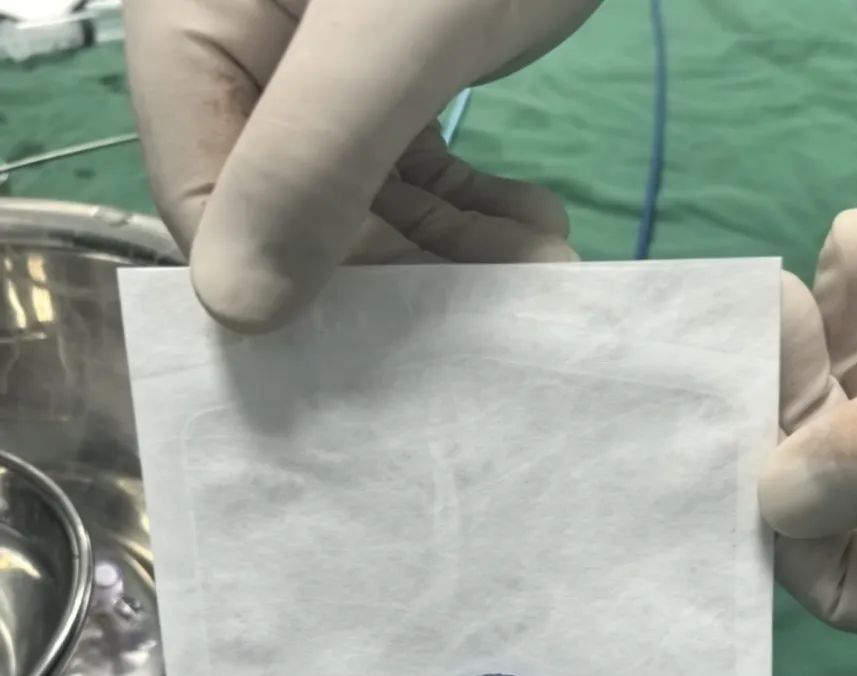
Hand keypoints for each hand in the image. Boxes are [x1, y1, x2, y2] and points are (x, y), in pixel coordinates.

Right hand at [123, 0, 601, 331]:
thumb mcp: (396, 23)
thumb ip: (315, 155)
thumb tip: (237, 308)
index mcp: (195, 25)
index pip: (208, 201)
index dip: (294, 285)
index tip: (389, 343)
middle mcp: (242, 61)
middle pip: (291, 218)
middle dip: (401, 277)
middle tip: (502, 307)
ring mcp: (312, 75)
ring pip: (360, 211)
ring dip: (454, 258)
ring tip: (541, 267)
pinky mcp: (383, 83)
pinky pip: (409, 179)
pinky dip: (472, 216)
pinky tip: (530, 228)